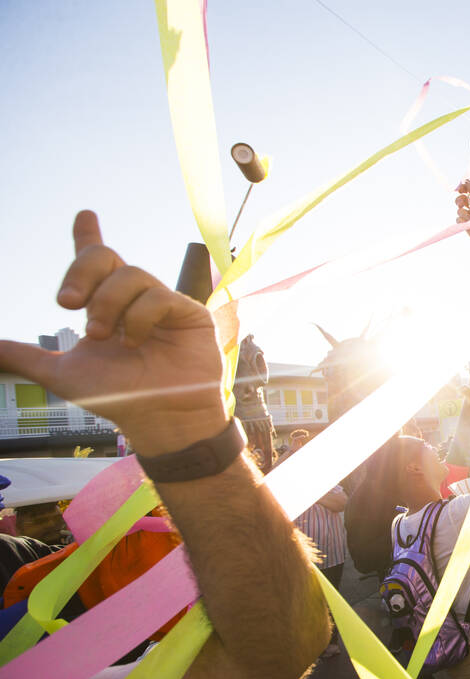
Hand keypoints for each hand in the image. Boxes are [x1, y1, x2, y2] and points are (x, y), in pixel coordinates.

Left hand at [0, 212, 226, 455]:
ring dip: (107, 304)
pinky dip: (137, 317)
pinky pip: (156, 295)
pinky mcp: (188, 313)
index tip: (85, 215)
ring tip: (101, 336)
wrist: (157, 417)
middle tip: (66, 303)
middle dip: (81, 271)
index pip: (96, 264)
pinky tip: (133, 341)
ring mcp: (162, 304)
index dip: (88, 237)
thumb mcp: (61, 375)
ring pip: (130, 275)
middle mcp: (133, 301)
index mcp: (105, 308)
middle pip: (106, 258)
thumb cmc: (118, 398)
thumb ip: (26, 357)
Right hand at [455, 180, 469, 247]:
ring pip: (458, 209)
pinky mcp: (464, 223)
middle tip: (462, 203)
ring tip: (469, 217)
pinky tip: (468, 224)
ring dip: (463, 212)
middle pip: (461, 199)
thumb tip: (467, 180)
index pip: (468, 191)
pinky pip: (458, 218)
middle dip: (460, 200)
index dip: (463, 188)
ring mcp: (468, 215)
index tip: (459, 188)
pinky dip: (462, 220)